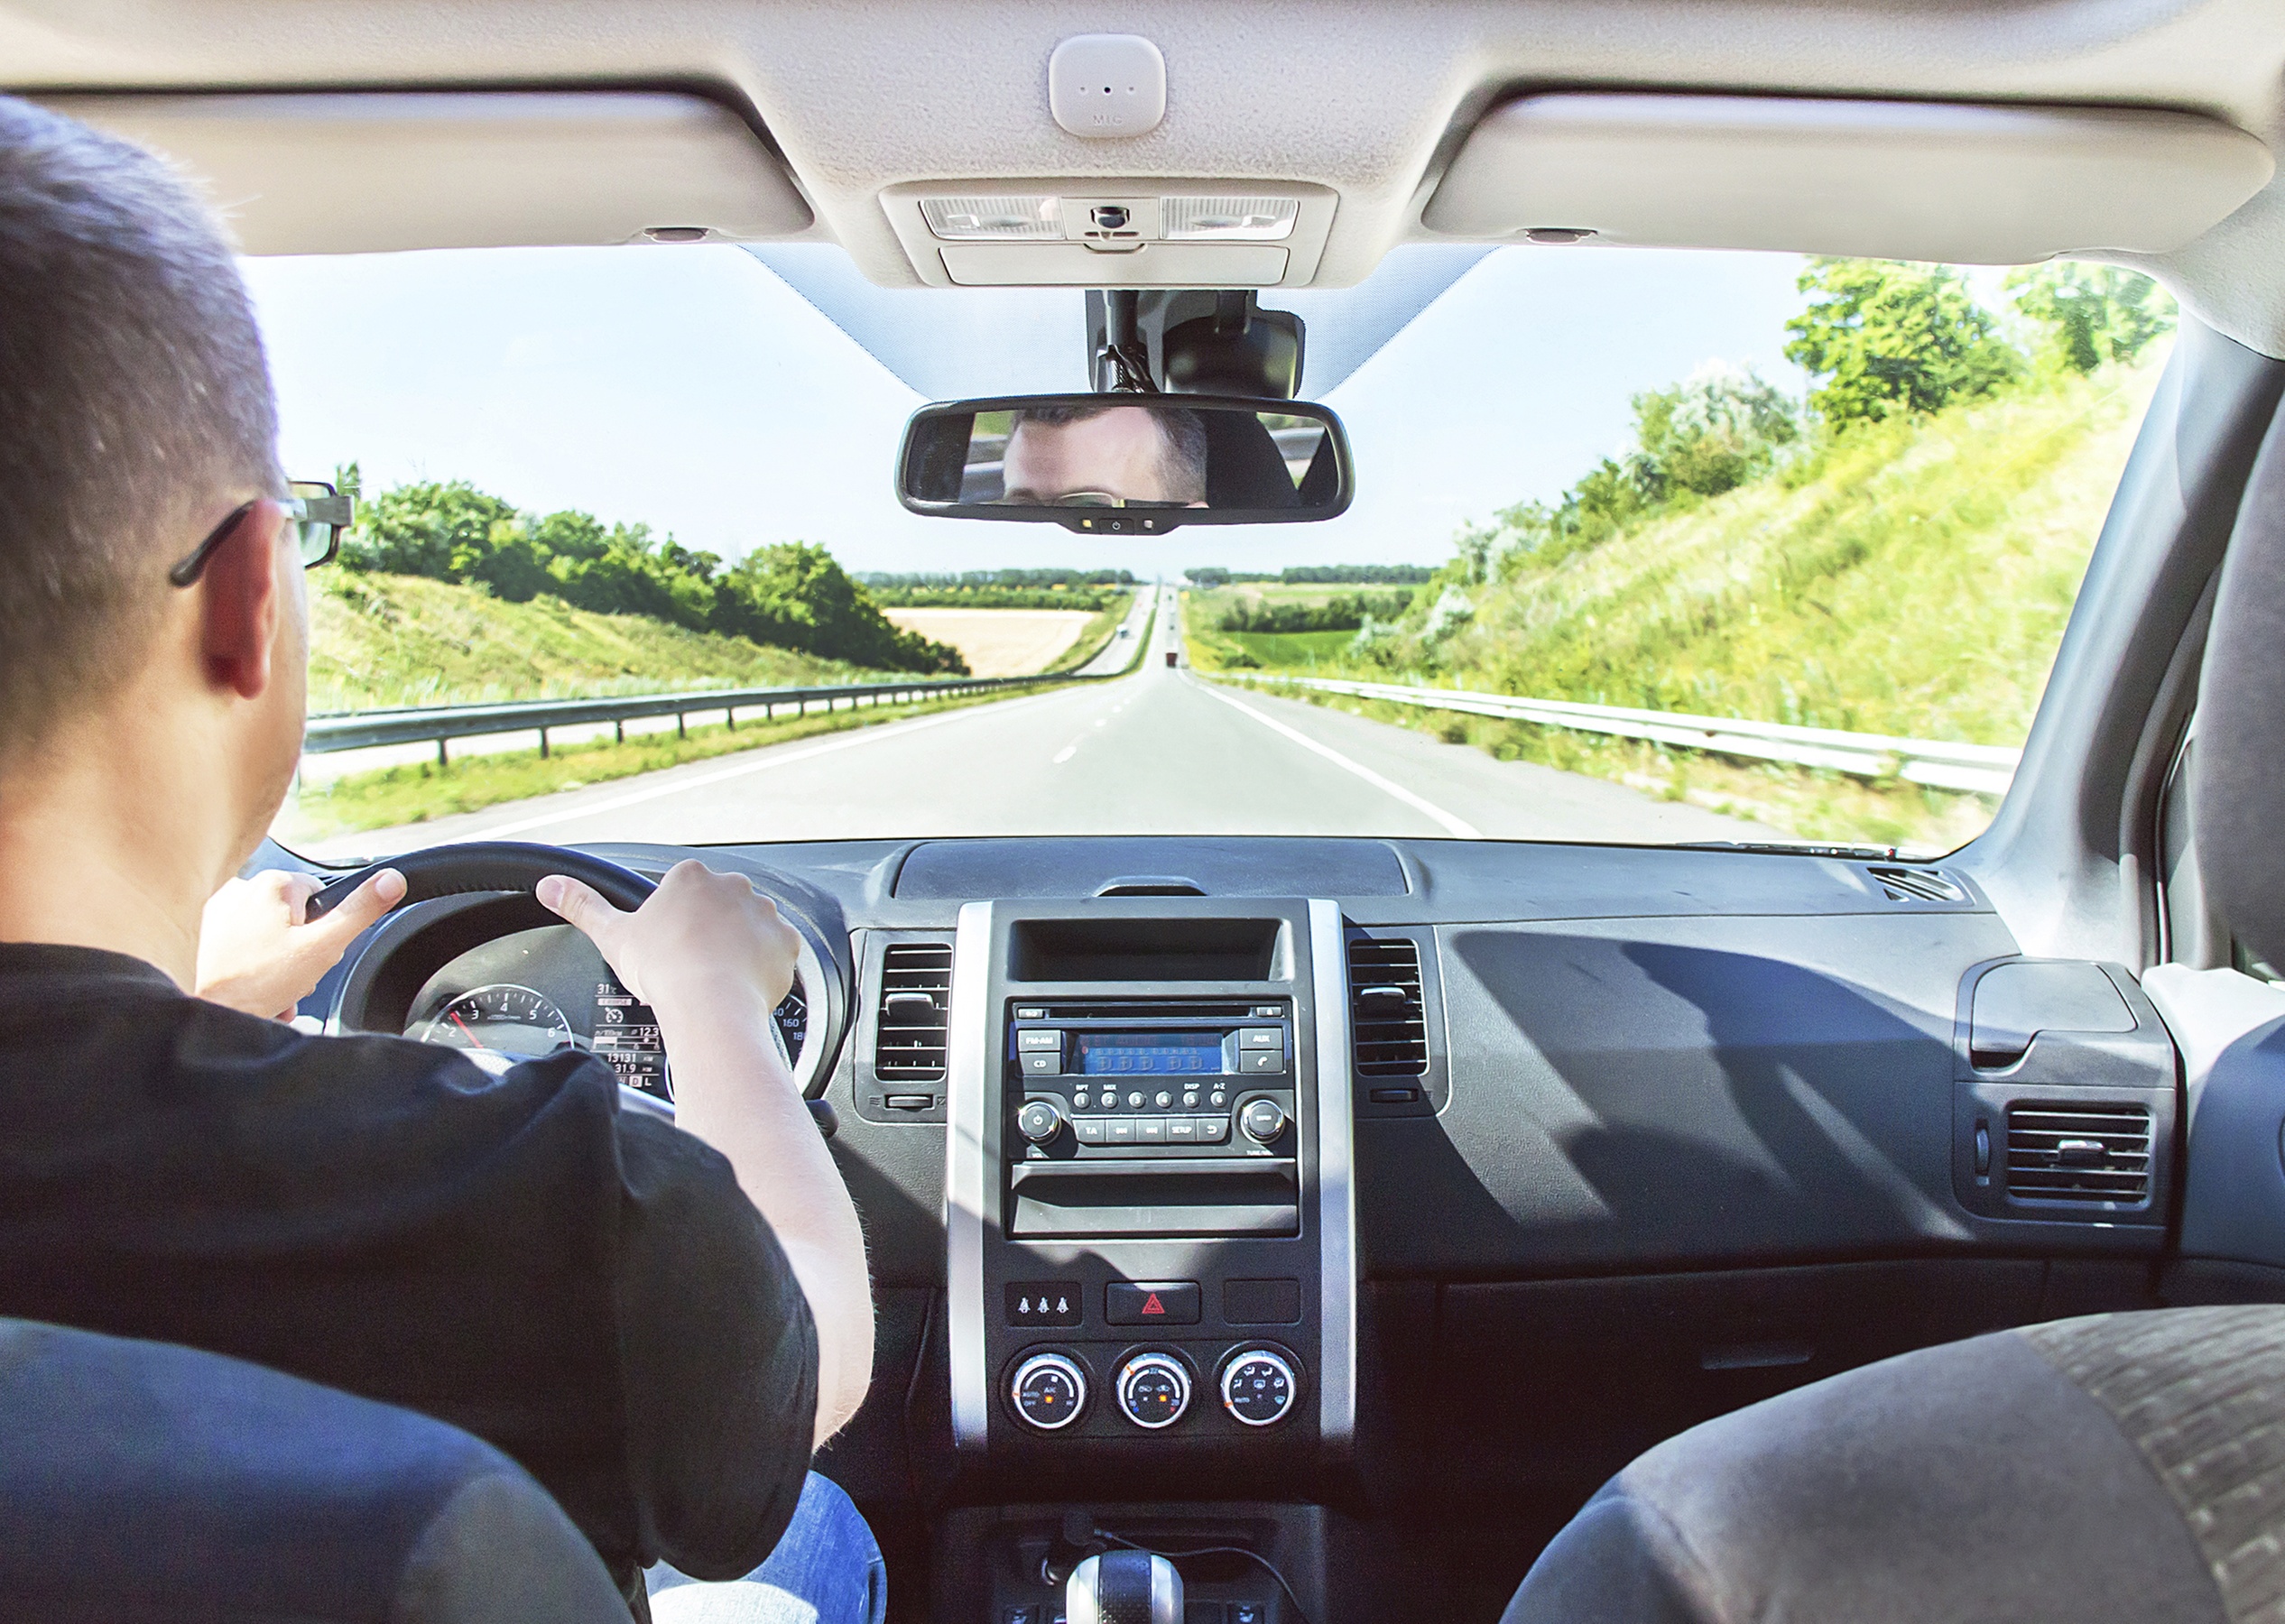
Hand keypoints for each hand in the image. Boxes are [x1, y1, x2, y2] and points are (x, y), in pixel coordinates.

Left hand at [196, 867, 406, 1019]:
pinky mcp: (206, 934)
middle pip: (295, 917)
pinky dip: (254, 966)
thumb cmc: (257, 982)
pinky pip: (244, 945)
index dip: (324, 929)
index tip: (311, 950)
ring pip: (270, 934)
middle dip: (301, 950)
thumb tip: (392, 880)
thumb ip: (360, 912)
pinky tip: (254, 985)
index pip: (320, 897)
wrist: (208, 1010)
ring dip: (278, 962)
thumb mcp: (323, 947)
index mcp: (274, 883)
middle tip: (292, 973)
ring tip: (272, 985)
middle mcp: (242, 888)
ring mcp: (220, 911)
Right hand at [538, 859, 798, 1024]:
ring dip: (738, 946)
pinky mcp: (786, 941)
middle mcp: (732, 886)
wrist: (710, 1006)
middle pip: (718, 906)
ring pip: (749, 927)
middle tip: (692, 964)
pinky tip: (743, 985)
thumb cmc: (664, 971)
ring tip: (717, 978)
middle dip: (709, 931)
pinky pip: (776, 951)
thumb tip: (550, 885)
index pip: (683, 890)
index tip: (670, 944)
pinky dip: (764, 966)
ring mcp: (763, 913)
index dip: (675, 921)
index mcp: (690, 877)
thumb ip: (582, 905)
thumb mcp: (612, 935)